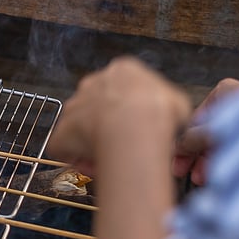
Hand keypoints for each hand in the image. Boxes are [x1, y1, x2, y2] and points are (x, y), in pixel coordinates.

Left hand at [46, 56, 192, 178]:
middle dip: (110, 126)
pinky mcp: (60, 132)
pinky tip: (93, 167)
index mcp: (123, 71)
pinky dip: (77, 159)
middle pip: (99, 107)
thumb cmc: (158, 112)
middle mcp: (93, 84)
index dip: (132, 112)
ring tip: (112, 160)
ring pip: (81, 128)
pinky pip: (66, 149)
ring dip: (94, 143)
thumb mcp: (178, 102)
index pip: (124, 89)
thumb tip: (171, 115)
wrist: (133, 125)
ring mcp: (73, 107)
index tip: (140, 127)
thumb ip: (168, 105)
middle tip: (126, 144)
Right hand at [172, 77, 238, 185]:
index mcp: (226, 90)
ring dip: (214, 160)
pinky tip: (227, 174)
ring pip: (228, 139)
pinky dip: (233, 158)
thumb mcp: (212, 132)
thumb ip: (190, 139)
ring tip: (208, 179)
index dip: (184, 144)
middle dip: (200, 155)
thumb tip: (178, 146)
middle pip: (211, 130)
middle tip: (191, 174)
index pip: (196, 119)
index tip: (178, 162)